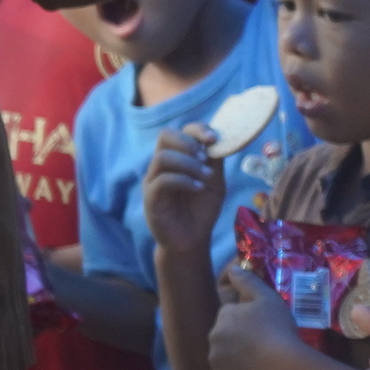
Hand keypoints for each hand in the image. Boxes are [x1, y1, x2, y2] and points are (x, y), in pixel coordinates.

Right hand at [141, 127, 224, 254]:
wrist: (192, 240)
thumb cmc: (202, 209)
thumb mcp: (215, 182)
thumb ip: (214, 161)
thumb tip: (219, 138)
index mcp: (177, 158)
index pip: (181, 131)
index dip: (197, 129)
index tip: (214, 139)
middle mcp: (162, 166)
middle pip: (166, 135)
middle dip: (189, 143)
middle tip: (206, 159)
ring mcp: (153, 181)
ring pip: (163, 157)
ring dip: (189, 164)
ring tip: (206, 177)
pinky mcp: (150, 198)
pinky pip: (162, 181)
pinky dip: (184, 181)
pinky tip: (199, 188)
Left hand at [208, 261, 303, 369]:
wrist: (282, 365)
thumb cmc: (276, 327)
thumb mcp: (266, 297)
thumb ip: (247, 280)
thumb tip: (232, 269)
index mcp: (223, 316)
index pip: (230, 310)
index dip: (245, 312)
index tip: (260, 319)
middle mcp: (213, 338)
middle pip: (226, 333)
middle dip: (239, 334)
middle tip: (264, 338)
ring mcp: (216, 362)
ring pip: (225, 354)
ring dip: (237, 354)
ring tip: (260, 358)